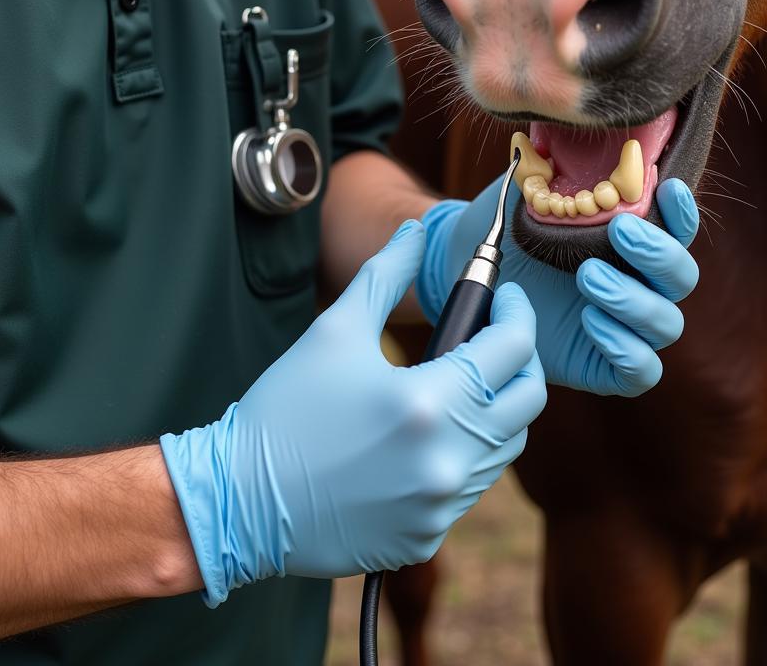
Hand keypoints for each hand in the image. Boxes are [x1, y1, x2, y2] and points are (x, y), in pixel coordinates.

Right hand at [160, 221, 545, 605]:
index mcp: (428, 402)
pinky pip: (470, 485)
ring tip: (456, 382)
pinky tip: (426, 435)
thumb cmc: (284, 410)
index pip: (513, 347)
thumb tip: (416, 230)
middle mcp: (446, 459)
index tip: (507, 297)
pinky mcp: (427, 537)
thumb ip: (385, 273)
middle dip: (519, 359)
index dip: (517, 312)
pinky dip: (462, 454)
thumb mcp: (335, 330)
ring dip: (492, 408)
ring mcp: (440, 505)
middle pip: (528, 400)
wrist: (238, 502)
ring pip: (505, 445)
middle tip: (493, 337)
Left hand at [418, 179, 698, 395]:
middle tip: (618, 232)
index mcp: (634, 239)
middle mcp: (638, 281)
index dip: (682, 212)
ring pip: (665, 324)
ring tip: (586, 276)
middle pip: (681, 277)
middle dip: (657, 253)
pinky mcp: (604, 364)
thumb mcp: (533, 193)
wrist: (463, 268)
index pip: (678, 229)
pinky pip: (641, 370)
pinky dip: (625, 347)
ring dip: (633, 299)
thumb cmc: (506, 228)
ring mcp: (624, 325)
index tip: (665, 189)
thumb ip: (566, 170)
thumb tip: (584, 140)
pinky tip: (590, 321)